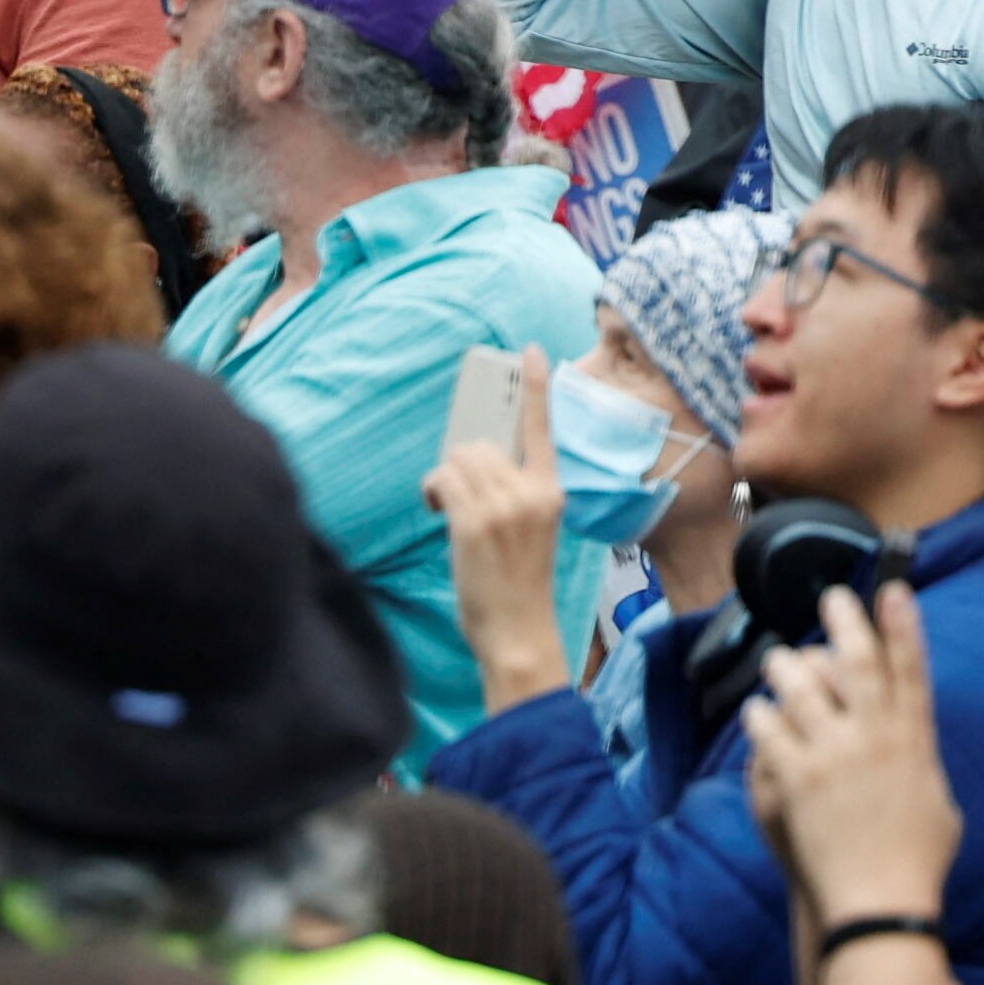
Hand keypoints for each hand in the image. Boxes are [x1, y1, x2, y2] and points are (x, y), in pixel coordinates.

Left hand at [424, 348, 576, 714]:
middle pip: (480, 446)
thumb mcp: (532, 531)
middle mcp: (532, 492)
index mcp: (550, 492)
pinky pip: (442, 480)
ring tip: (447, 512)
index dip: (536, 388)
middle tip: (457, 500)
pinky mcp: (475, 521)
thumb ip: (514, 494)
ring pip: (458, 460)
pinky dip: (432, 492)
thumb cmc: (519, 586)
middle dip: (461, 466)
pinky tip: (437, 514)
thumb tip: (473, 466)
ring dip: (444, 480)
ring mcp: (504, 506)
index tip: (530, 351)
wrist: (520, 633)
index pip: (543, 430)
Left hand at [746, 581, 960, 922]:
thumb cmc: (917, 864)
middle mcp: (875, 738)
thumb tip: (911, 743)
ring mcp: (834, 754)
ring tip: (778, 660)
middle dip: (844, 621)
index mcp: (913, 743)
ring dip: (787, 667)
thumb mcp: (939, 806)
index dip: (903, 627)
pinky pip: (770, 728)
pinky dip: (761, 716)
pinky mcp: (797, 777)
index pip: (911, 671)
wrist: (880, 904)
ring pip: (803, 686)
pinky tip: (756, 713)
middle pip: (856, 662)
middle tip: (831, 597)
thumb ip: (921, 765)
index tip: (894, 589)